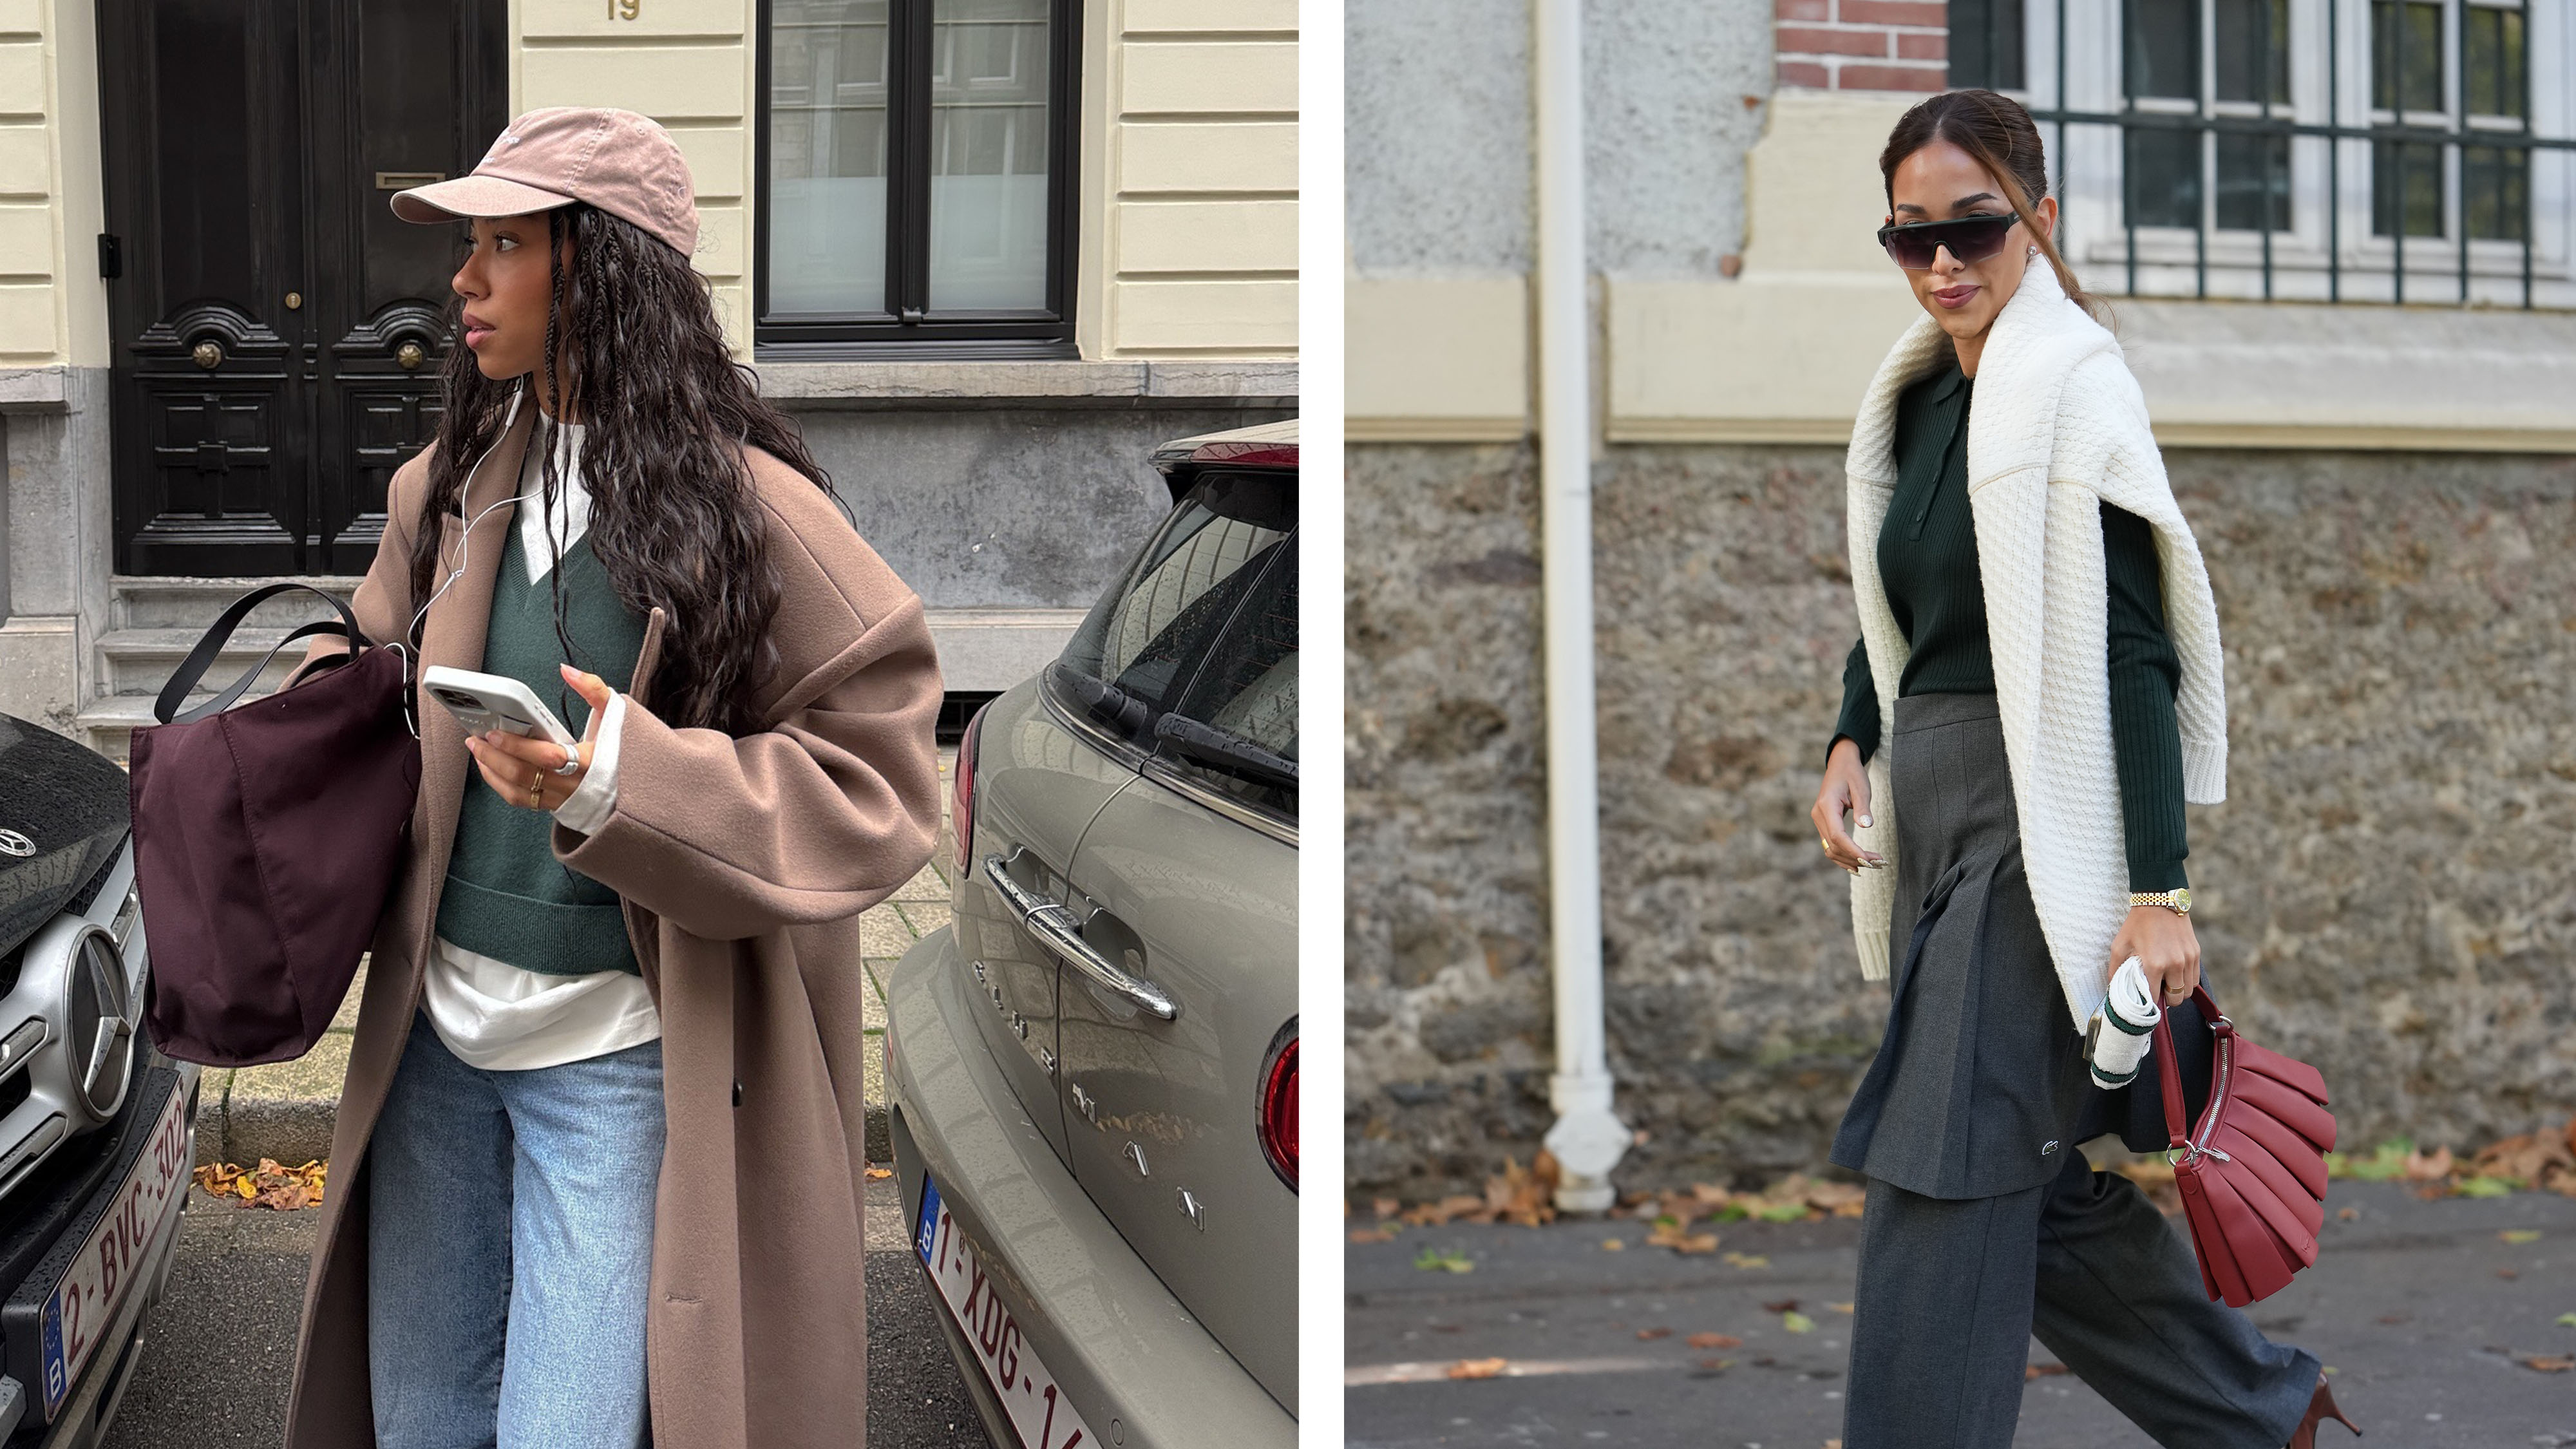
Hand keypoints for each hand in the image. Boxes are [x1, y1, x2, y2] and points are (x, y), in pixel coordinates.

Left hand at [464, 664, 611, 810]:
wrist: (635, 788)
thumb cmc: (620, 751)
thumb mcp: (615, 716)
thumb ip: (593, 689)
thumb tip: (567, 670)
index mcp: (587, 761)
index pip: (546, 756)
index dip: (518, 746)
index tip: (495, 732)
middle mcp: (572, 784)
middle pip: (523, 775)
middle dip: (494, 756)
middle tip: (477, 738)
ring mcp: (561, 798)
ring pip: (517, 791)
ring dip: (492, 771)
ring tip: (478, 751)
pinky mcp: (553, 805)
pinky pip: (520, 800)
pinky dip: (499, 785)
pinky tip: (490, 768)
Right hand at [1810, 737, 1884, 874]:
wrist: (1840, 764)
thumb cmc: (1852, 773)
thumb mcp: (1861, 787)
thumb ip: (1863, 807)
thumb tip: (1866, 826)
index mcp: (1826, 805)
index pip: (1838, 835)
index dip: (1853, 850)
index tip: (1870, 860)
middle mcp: (1819, 816)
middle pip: (1833, 847)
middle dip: (1855, 858)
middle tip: (1879, 863)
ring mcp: (1819, 821)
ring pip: (1830, 850)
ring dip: (1849, 860)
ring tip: (1872, 864)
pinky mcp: (1824, 824)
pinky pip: (1830, 845)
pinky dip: (1843, 856)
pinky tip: (1857, 863)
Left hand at [2109, 904, 2199, 1006]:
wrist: (2159, 901)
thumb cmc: (2137, 924)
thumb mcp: (2119, 945)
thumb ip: (2116, 970)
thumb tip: (2114, 988)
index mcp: (2154, 964)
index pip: (2155, 997)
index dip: (2149, 1002)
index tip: (2144, 1001)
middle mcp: (2174, 964)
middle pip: (2176, 999)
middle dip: (2166, 1000)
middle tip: (2157, 993)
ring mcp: (2188, 959)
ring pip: (2188, 991)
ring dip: (2178, 992)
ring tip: (2166, 985)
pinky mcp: (2196, 953)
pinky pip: (2195, 978)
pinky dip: (2187, 982)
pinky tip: (2175, 975)